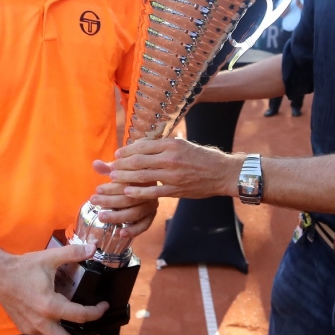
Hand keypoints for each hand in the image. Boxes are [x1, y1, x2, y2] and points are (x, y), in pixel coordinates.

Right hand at [0, 244, 108, 334]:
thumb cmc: (23, 268)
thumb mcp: (50, 258)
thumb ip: (73, 253)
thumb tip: (92, 248)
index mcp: (49, 306)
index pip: (80, 316)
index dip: (96, 312)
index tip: (103, 306)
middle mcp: (41, 322)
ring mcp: (31, 328)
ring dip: (69, 334)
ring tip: (78, 322)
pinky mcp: (24, 328)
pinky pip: (44, 333)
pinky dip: (55, 328)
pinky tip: (58, 315)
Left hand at [89, 160, 158, 238]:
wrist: (146, 183)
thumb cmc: (129, 176)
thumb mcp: (120, 171)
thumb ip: (108, 168)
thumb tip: (95, 163)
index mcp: (142, 178)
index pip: (126, 184)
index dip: (111, 187)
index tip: (97, 189)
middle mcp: (148, 192)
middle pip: (129, 200)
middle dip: (109, 201)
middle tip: (93, 201)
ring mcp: (151, 205)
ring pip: (135, 213)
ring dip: (117, 216)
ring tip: (101, 217)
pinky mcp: (151, 216)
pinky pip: (144, 225)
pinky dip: (133, 230)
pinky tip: (120, 233)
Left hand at [105, 137, 241, 199]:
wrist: (222, 172)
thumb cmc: (203, 157)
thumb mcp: (184, 144)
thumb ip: (166, 144)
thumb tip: (148, 141)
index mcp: (172, 144)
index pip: (142, 146)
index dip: (127, 150)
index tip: (117, 154)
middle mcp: (170, 157)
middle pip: (138, 160)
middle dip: (121, 165)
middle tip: (111, 167)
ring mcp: (173, 175)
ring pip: (142, 175)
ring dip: (125, 178)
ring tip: (114, 179)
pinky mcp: (176, 189)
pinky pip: (153, 192)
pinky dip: (139, 192)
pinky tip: (128, 192)